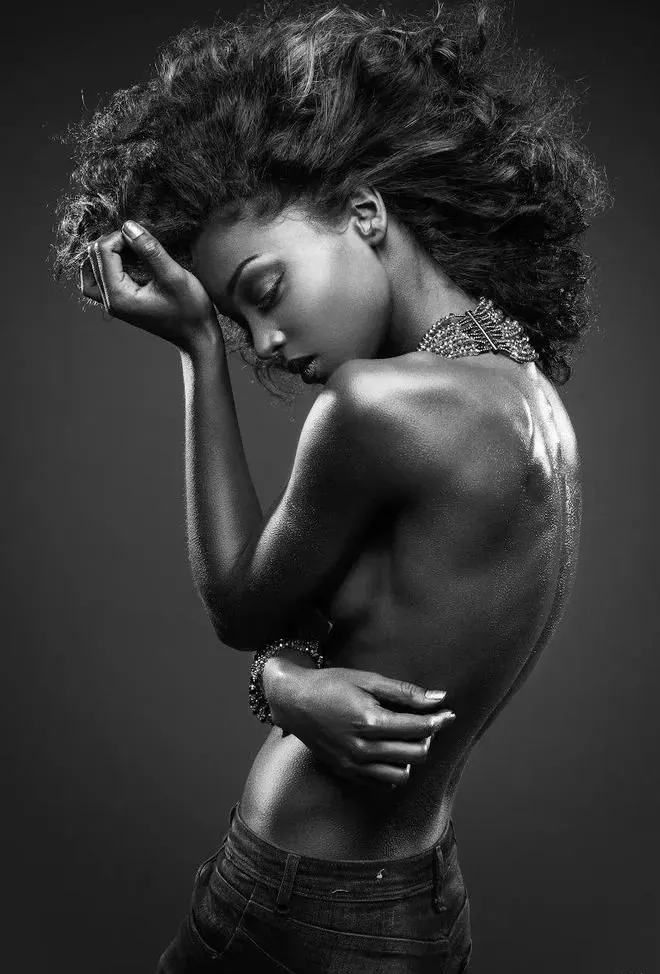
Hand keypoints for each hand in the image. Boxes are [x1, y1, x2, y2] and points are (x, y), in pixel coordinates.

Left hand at [80, 221, 221, 351]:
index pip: (103, 252)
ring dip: (106, 252)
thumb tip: (128, 226)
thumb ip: (150, 250)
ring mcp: (113, 304)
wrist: (197, 337)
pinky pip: (98, 281)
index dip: (120, 236)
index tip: (144, 236)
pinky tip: (121, 260)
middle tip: (138, 239)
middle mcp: (110, 302)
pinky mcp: (120, 303)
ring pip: (91, 270)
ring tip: (127, 246)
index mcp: (119, 296)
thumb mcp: (174, 276)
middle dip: (113, 241)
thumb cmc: (190, 310)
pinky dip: (105, 266)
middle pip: (93, 258)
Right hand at [267, 663, 455, 789]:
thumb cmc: (331, 685)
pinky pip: (383, 783)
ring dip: (411, 757)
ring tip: (405, 737)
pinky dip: (393, 770)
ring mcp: (354, 764)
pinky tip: (389, 751)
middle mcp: (363, 749)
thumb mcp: (368, 679)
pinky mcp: (347, 772)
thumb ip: (404, 692)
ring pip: (402, 774)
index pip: (419, 729)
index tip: (448, 713)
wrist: (294, 702)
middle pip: (416, 754)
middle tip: (424, 722)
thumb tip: (439, 699)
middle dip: (427, 737)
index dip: (439, 720)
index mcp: (369, 722)